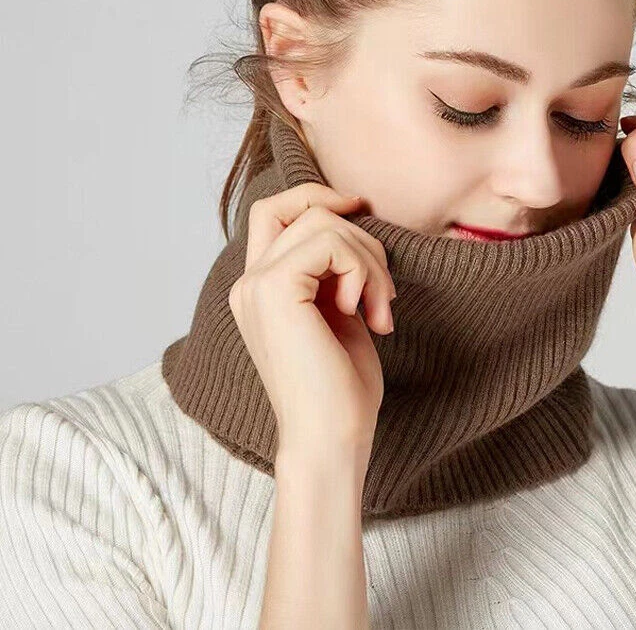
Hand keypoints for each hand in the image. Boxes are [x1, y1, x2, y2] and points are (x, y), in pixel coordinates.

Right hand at [227, 182, 395, 469]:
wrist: (332, 439)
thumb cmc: (341, 387)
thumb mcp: (340, 312)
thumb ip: (334, 269)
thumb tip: (355, 217)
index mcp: (260, 288)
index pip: (275, 210)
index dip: (318, 197)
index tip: (362, 211)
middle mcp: (249, 282)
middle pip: (299, 206)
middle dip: (356, 231)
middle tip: (385, 287)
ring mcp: (256, 285)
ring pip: (323, 222)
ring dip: (370, 260)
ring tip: (382, 309)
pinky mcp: (274, 290)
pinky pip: (330, 242)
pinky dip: (362, 270)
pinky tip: (367, 313)